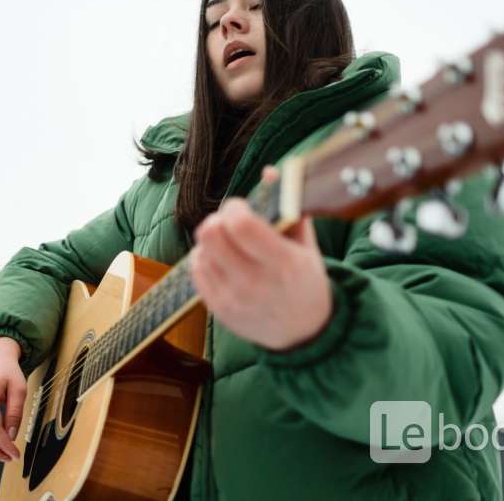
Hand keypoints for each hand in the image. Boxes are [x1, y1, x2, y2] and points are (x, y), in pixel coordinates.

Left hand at [189, 166, 331, 350]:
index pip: (241, 226)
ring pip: (200, 251)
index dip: (235, 208)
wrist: (304, 333)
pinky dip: (205, 258)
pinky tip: (222, 259)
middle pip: (211, 235)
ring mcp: (233, 299)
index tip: (242, 208)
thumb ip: (289, 208)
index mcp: (283, 264)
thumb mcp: (306, 246)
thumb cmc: (306, 282)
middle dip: (218, 219)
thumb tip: (269, 171)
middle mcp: (255, 283)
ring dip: (211, 240)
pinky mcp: (218, 310)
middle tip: (231, 222)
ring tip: (229, 243)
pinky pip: (196, 271)